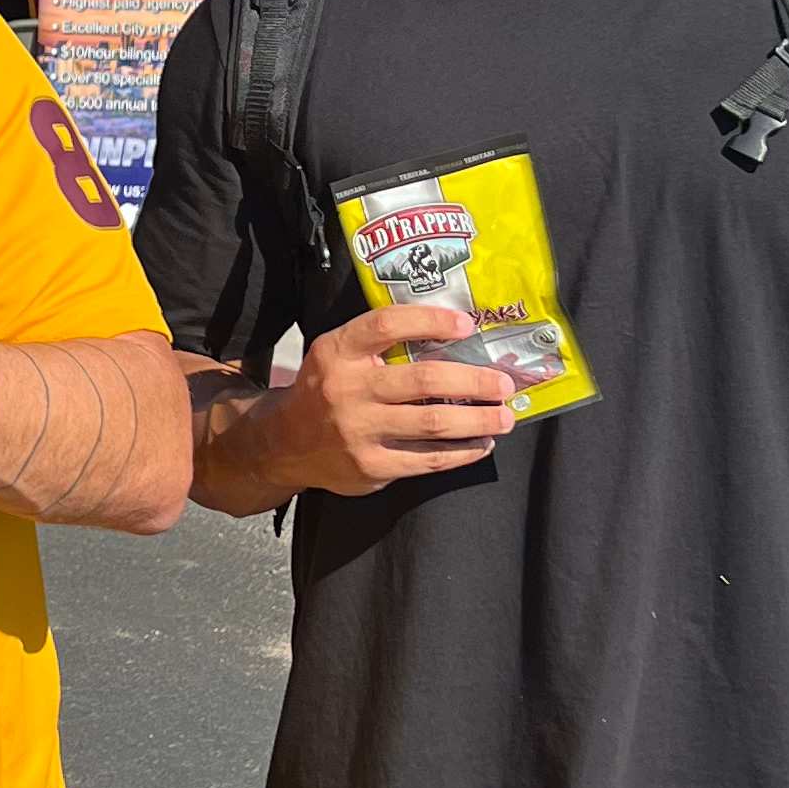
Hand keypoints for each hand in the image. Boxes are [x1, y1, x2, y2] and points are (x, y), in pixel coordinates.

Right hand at [253, 301, 517, 497]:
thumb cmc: (326, 388)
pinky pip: (427, 459)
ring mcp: (358, 431)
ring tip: (504, 416)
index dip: (432, 321)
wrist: (284, 442)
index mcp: (337, 351)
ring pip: (434, 423)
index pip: (387, 325)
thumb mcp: (337, 353)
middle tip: (504, 383)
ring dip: (479, 419)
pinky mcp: (370, 466)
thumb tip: (452, 332)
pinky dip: (461, 452)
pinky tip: (480, 444)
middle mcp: (346, 389)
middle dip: (474, 381)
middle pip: (424, 380)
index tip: (467, 325)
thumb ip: (380, 343)